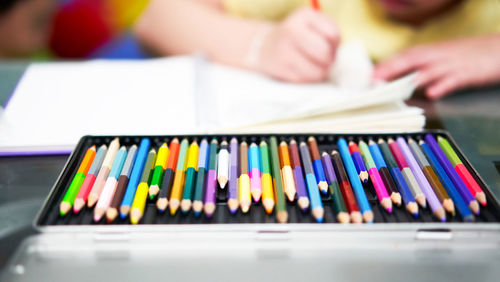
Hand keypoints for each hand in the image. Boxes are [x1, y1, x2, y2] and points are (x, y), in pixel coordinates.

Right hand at [257, 8, 338, 82]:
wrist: (264, 46)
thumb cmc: (298, 36)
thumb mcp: (313, 24)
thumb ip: (331, 32)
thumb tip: (335, 55)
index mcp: (304, 16)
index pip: (333, 34)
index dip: (335, 44)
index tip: (328, 45)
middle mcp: (291, 30)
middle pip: (325, 53)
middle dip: (329, 60)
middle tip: (324, 59)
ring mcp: (284, 50)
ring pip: (318, 71)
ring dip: (321, 72)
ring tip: (314, 66)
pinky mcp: (280, 68)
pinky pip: (306, 80)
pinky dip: (309, 78)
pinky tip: (303, 71)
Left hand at [373, 35, 499, 98]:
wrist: (499, 49)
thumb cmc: (467, 55)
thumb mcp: (441, 58)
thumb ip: (422, 67)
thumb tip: (400, 78)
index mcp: (431, 51)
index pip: (404, 56)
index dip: (386, 65)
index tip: (369, 75)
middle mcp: (438, 56)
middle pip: (411, 60)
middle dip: (391, 69)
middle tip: (374, 80)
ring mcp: (452, 64)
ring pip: (429, 70)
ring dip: (410, 79)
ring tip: (394, 88)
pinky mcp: (468, 74)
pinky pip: (453, 80)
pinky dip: (442, 85)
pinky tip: (432, 93)